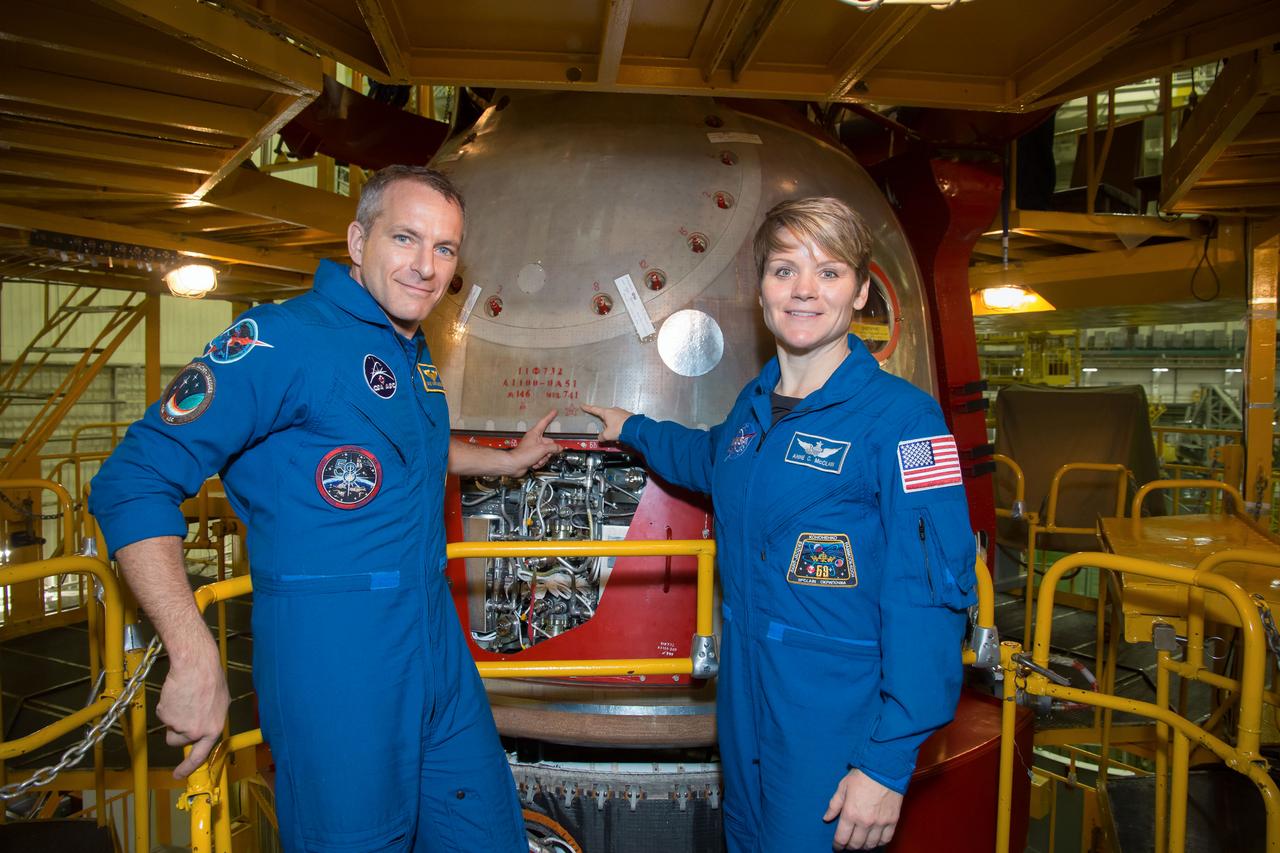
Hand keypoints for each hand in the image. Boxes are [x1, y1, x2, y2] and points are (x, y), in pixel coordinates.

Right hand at [157, 642, 229, 778]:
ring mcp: (181, 725)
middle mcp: (197, 732)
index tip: (179, 775)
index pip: (200, 755)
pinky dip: (167, 705)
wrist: (196, 665)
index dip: (188, 767)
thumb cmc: (210, 678)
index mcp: (213, 729)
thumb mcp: (220, 702)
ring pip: (169, 728)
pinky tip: (176, 693)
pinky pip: (162, 714)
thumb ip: (211, 719)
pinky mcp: (166, 716)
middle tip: (180, 715)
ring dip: (171, 717)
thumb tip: (206, 726)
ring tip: (182, 699)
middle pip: (178, 741)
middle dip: (176, 732)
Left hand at [506, 409, 560, 475]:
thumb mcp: (542, 449)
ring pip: (546, 452)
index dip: (550, 416)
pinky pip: (542, 458)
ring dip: (544, 458)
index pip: (544, 422)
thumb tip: (559, 448)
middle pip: (549, 443)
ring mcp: (534, 448)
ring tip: (537, 460)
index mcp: (535, 433)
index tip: (554, 411)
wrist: (515, 465)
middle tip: (544, 454)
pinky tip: (534, 463)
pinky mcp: (533, 456)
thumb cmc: (523, 454)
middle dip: (548, 451)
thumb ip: (553, 447)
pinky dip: (540, 462)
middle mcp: (535, 440)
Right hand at [581, 404, 633, 441]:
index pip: (594, 410)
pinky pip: (621, 424)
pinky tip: (623, 436)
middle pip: (606, 419)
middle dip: (606, 428)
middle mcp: (614, 411)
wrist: (636, 429)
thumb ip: (601, 436)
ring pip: (614, 422)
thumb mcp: (607, 435)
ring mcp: (622, 413)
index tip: (583, 405)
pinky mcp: (629, 417)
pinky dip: (620, 430)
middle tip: (608, 435)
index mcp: (606, 412)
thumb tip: (600, 438)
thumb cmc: (620, 429)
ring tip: (617, 437)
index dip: (587, 408)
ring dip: (614, 430)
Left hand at [824, 769, 902, 848]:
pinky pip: (886, 839)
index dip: (838, 845)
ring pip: (870, 844)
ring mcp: (880, 822)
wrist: (884, 768)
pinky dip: (879, 842)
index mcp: (850, 813)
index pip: (842, 838)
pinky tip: (874, 840)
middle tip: (847, 844)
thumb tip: (826, 818)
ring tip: (860, 842)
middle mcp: (865, 821)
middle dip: (849, 846)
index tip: (837, 846)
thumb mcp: (843, 787)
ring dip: (863, 846)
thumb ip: (834, 805)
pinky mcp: (893, 821)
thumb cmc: (862, 775)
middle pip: (856, 844)